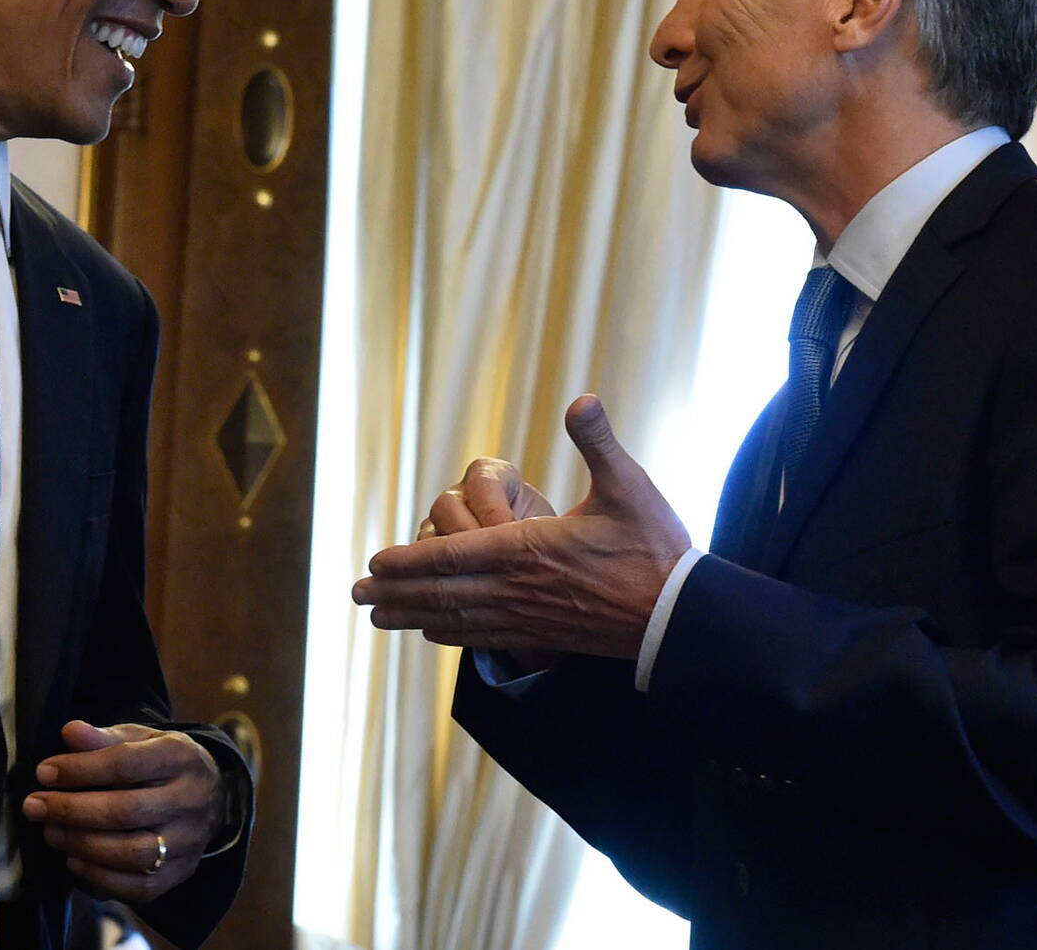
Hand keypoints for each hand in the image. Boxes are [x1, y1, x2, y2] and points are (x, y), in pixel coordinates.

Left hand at [22, 720, 224, 902]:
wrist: (208, 795)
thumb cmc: (160, 763)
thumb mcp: (139, 739)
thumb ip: (104, 738)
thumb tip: (70, 732)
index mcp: (180, 757)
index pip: (125, 764)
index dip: (80, 769)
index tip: (44, 772)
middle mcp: (190, 800)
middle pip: (125, 811)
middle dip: (71, 810)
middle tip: (34, 806)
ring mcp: (189, 841)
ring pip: (131, 852)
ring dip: (81, 844)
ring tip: (51, 831)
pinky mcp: (181, 872)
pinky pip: (138, 885)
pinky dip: (99, 875)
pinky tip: (74, 858)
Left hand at [354, 395, 690, 658]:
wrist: (681, 617)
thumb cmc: (656, 548)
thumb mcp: (629, 486)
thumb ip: (599, 441)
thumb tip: (582, 398)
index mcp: (529, 550)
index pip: (452, 557)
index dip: (409, 562)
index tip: (373, 562)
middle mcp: (518, 589)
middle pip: (442, 594)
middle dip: (395, 593)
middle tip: (355, 594)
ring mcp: (528, 618)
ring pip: (457, 620)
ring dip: (412, 616)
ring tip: (377, 617)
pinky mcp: (543, 639)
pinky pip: (483, 638)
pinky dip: (450, 635)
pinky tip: (432, 633)